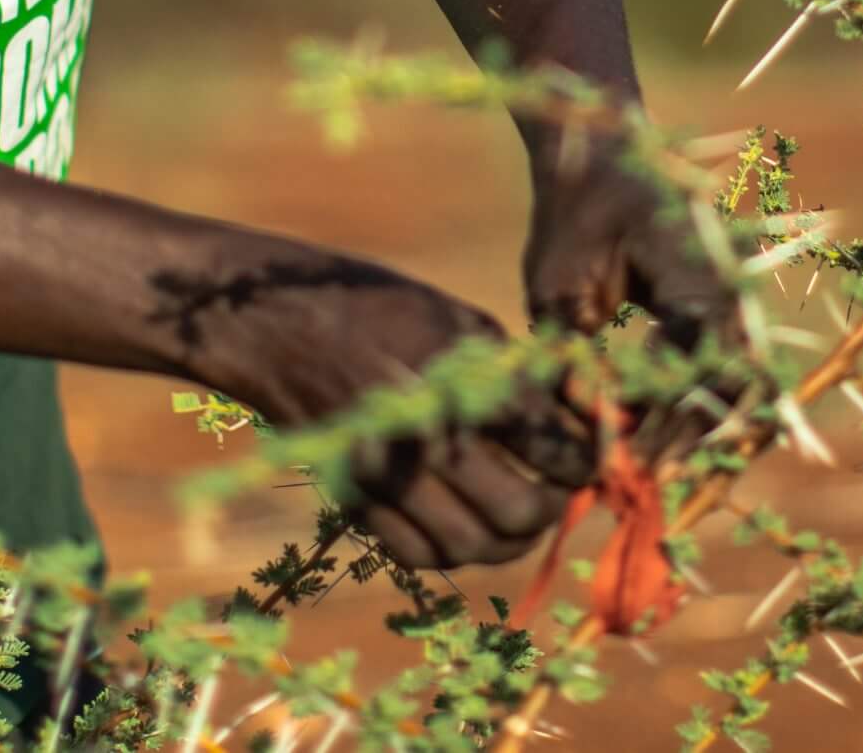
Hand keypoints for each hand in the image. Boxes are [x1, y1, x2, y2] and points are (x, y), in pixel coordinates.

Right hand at [191, 251, 595, 569]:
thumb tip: (571, 415)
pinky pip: (420, 554)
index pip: (547, 446)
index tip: (589, 455)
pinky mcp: (355, 501)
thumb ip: (511, 373)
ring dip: (509, 537)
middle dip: (552, 506)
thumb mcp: (453, 319)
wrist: (274, 325)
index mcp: (452, 385)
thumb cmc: (373, 308)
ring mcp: (384, 480)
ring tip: (520, 508)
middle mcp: (420, 441)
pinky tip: (469, 518)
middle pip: (516, 513)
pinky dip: (457, 549)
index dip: (582, 458)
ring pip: (472, 547)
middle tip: (559, 487)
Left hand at [523, 134, 740, 446]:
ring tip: (642, 451)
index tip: (621, 463)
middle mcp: (731, 289)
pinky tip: (647, 416)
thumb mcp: (557, 288)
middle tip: (635, 471)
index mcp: (698, 281)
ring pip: (733, 381)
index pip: (693, 379)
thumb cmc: (574, 212)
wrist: (599, 153)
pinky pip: (722, 360)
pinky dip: (691, 394)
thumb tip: (583, 426)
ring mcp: (734, 292)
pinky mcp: (720, 297)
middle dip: (683, 436)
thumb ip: (571, 357)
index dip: (660, 429)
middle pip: (727, 389)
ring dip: (692, 420)